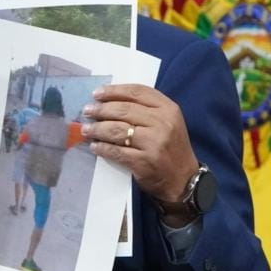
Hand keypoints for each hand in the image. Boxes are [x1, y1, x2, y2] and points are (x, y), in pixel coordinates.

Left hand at [81, 84, 198, 214]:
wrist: (183, 179)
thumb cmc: (171, 147)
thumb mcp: (167, 122)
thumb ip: (146, 109)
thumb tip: (109, 101)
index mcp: (168, 109)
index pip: (137, 93)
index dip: (114, 91)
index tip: (96, 93)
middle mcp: (162, 123)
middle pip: (124, 110)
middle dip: (101, 110)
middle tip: (87, 111)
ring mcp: (154, 143)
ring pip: (117, 130)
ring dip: (97, 129)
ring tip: (86, 129)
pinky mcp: (144, 161)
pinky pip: (116, 151)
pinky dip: (102, 148)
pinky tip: (94, 146)